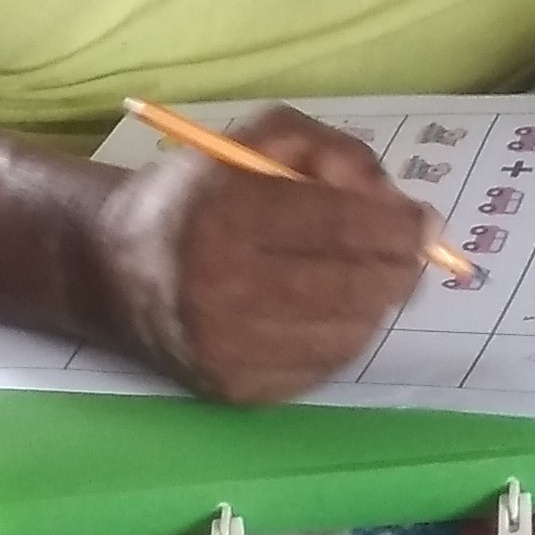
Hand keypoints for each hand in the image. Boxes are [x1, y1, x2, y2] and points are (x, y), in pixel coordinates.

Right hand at [95, 105, 433, 402]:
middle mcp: (224, 290)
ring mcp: (231, 350)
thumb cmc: (192, 198)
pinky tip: (330, 311)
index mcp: (225, 218)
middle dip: (397, 265)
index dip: (397, 224)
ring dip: (374, 303)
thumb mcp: (248, 143)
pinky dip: (344, 336)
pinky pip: (325, 366)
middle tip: (407, 251)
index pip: (342, 225)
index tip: (423, 220)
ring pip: (351, 331)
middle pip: (356, 284)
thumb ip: (326, 149)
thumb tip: (396, 202)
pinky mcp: (238, 391)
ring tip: (365, 277)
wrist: (111, 272)